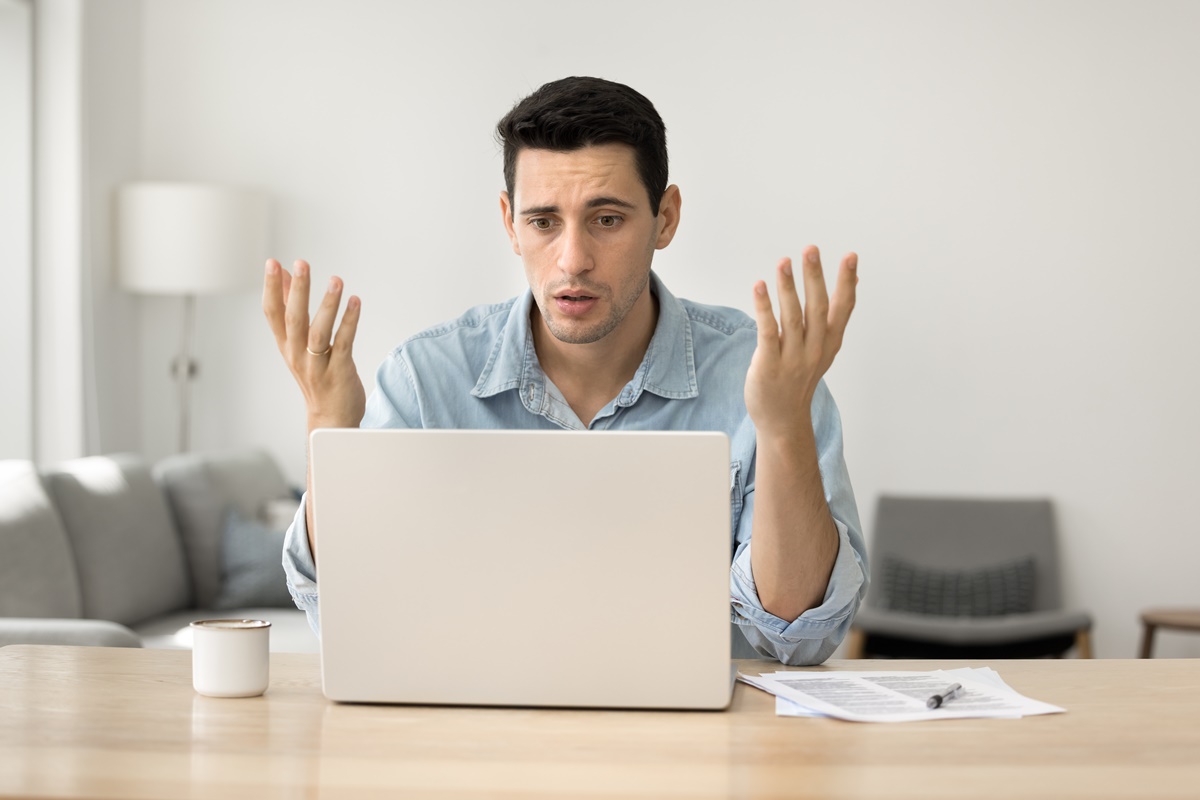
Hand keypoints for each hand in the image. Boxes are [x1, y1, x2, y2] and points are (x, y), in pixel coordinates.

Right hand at [262, 259, 365, 429]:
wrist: (332, 419)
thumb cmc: (317, 376)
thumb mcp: (299, 344)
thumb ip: (292, 310)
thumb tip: (286, 276)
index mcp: (287, 346)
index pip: (272, 313)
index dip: (272, 288)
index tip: (272, 263)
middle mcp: (297, 355)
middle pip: (293, 319)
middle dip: (296, 290)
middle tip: (300, 263)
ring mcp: (317, 365)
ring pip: (318, 332)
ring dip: (327, 304)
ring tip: (336, 280)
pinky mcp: (339, 372)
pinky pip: (344, 343)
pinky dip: (349, 322)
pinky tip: (355, 302)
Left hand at [745, 246, 856, 439]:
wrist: (783, 420)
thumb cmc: (799, 379)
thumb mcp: (823, 348)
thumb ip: (833, 316)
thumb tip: (850, 281)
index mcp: (829, 343)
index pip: (842, 308)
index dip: (847, 283)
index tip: (851, 257)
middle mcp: (814, 350)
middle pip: (817, 308)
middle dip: (815, 277)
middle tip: (811, 250)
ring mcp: (793, 359)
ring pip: (792, 318)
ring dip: (788, 287)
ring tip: (784, 262)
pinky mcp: (769, 366)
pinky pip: (768, 332)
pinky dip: (764, 308)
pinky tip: (760, 287)